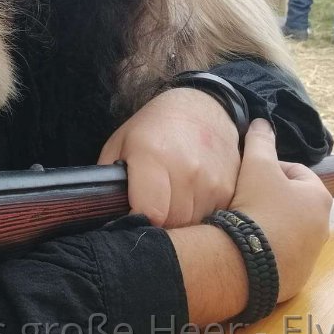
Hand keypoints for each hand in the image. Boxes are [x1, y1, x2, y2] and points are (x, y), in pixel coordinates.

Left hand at [98, 87, 240, 227]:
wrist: (202, 107)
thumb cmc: (153, 128)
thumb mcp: (120, 143)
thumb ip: (109, 179)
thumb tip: (103, 215)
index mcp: (152, 156)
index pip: (148, 212)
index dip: (137, 221)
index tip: (132, 220)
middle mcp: (186, 169)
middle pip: (172, 223)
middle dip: (159, 225)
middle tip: (151, 211)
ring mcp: (212, 180)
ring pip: (193, 225)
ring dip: (181, 222)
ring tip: (172, 202)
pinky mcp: (229, 187)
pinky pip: (213, 217)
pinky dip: (201, 216)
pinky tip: (192, 199)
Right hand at [230, 120, 331, 301]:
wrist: (247, 261)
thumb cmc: (258, 206)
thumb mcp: (256, 165)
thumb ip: (261, 140)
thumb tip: (262, 122)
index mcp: (319, 197)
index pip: (296, 171)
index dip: (270, 169)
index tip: (250, 175)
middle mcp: (323, 226)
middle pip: (294, 202)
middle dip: (272, 198)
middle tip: (246, 198)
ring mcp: (311, 255)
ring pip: (289, 230)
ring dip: (271, 224)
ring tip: (245, 223)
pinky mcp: (296, 277)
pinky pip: (282, 255)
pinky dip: (268, 249)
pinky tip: (248, 245)